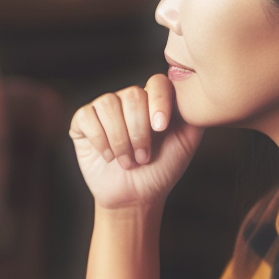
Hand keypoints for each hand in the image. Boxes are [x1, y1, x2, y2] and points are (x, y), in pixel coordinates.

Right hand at [70, 73, 201, 212]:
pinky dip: (99, 140)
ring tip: (127, 161)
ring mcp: (104, 108)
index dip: (159, 102)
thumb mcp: (186, 142)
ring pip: (108, 105)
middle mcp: (129, 99)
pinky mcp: (83, 121)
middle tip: (143, 157)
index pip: (157, 83)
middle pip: (132, 95)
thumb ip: (194, 115)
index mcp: (154, 100)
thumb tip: (196, 92)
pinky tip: (108, 156)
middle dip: (139, 132)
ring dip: (120, 140)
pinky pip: (87, 117)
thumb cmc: (162, 170)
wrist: (135, 196)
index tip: (161, 129)